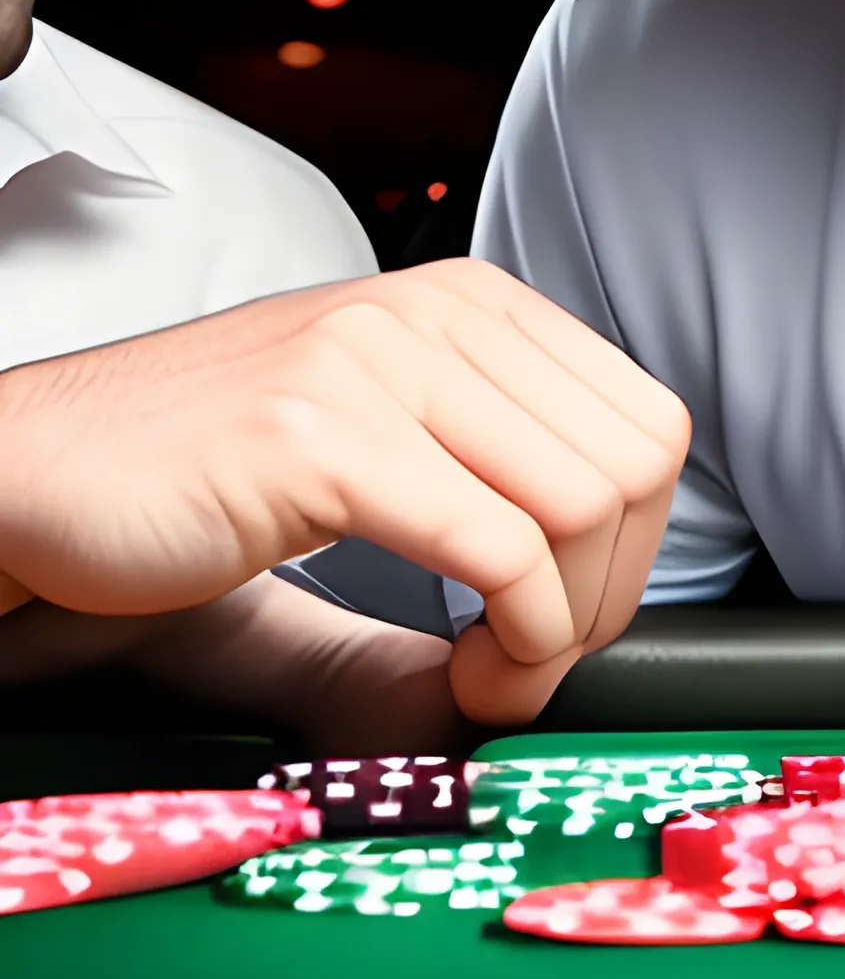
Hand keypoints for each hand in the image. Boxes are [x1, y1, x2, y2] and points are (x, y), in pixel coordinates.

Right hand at [0, 258, 688, 724]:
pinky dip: (516, 640)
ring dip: (565, 627)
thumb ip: (492, 473)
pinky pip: (498, 549)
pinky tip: (468, 676)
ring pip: (583, 505)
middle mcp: (439, 310)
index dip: (640, 542)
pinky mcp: (326, 435)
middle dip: (614, 591)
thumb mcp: (383, 432)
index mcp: (472, 302)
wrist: (40, 470)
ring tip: (498, 673)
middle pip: (636, 463)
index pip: (649, 419)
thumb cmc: (210, 467)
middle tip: (540, 658)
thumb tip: (605, 583)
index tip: (576, 614)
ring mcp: (381, 360)